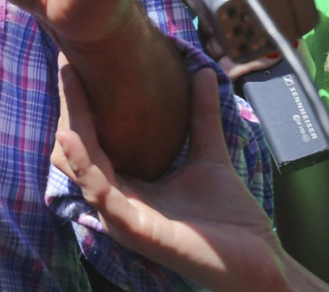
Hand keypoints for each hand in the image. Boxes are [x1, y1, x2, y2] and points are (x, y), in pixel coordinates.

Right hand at [54, 60, 310, 291]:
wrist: (261, 264)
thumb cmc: (232, 221)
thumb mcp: (210, 156)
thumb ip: (201, 116)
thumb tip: (202, 69)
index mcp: (131, 186)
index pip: (95, 140)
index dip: (85, 103)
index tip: (79, 64)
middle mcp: (119, 201)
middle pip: (81, 150)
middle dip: (72, 107)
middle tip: (67, 64)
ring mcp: (122, 217)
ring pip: (83, 168)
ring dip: (72, 127)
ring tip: (68, 89)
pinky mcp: (133, 229)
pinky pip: (100, 193)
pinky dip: (83, 164)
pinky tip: (73, 137)